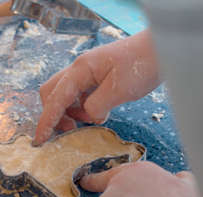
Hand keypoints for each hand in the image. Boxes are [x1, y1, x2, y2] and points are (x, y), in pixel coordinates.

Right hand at [33, 30, 159, 145]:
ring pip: (65, 95)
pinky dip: (82, 107)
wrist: (162, 49)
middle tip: (70, 130)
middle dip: (54, 114)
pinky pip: (79, 95)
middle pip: (51, 93)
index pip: (55, 98)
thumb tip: (88, 116)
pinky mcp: (96, 78)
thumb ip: (97, 105)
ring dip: (71, 111)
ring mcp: (87, 73)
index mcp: (80, 70)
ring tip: (90, 120)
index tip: (40, 140)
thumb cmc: (143, 64)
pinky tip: (98, 113)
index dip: (47, 121)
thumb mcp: (119, 89)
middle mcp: (79, 70)